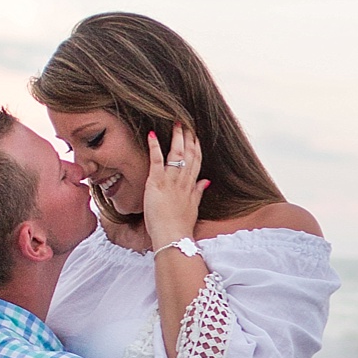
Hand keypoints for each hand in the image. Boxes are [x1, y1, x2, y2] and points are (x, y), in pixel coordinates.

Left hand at [139, 121, 208, 251]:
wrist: (172, 236)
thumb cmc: (180, 226)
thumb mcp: (193, 208)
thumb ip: (198, 192)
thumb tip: (206, 181)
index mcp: (191, 186)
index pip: (196, 161)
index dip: (196, 147)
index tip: (195, 135)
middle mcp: (183, 181)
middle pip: (188, 154)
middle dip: (188, 137)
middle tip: (186, 121)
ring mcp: (171, 181)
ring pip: (176, 154)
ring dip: (176, 137)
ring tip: (176, 123)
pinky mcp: (157, 183)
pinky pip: (157, 161)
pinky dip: (154, 148)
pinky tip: (152, 135)